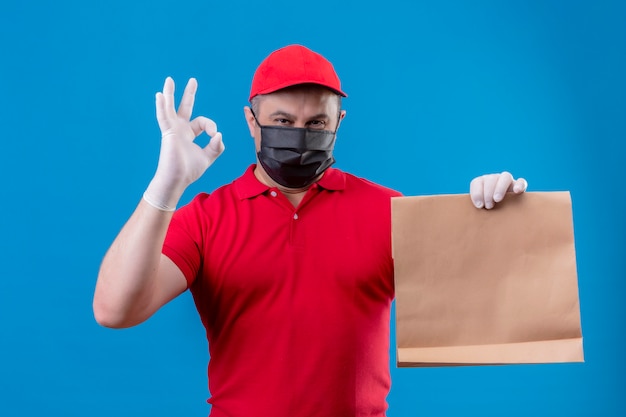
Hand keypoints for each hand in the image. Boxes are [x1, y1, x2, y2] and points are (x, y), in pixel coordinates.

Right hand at [146, 77, 224, 208]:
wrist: (177, 179)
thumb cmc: (189, 171)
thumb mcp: (208, 157)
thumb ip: (216, 146)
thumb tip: (219, 135)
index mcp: (189, 134)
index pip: (203, 123)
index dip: (211, 126)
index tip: (215, 136)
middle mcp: (180, 130)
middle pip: (185, 108)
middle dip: (189, 94)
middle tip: (193, 80)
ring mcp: (172, 130)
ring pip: (170, 108)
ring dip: (169, 94)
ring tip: (169, 80)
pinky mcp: (168, 133)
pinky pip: (163, 116)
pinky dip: (161, 106)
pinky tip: (159, 95)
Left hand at [470, 171, 526, 208]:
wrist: (505, 217)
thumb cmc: (488, 213)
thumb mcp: (481, 209)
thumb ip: (478, 207)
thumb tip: (478, 208)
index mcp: (482, 183)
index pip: (477, 182)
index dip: (476, 193)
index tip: (479, 205)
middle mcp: (494, 179)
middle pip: (491, 179)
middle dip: (488, 192)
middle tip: (488, 206)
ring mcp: (507, 181)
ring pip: (505, 177)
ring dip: (500, 188)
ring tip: (497, 200)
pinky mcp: (519, 186)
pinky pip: (521, 181)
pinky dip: (519, 185)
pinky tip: (517, 191)